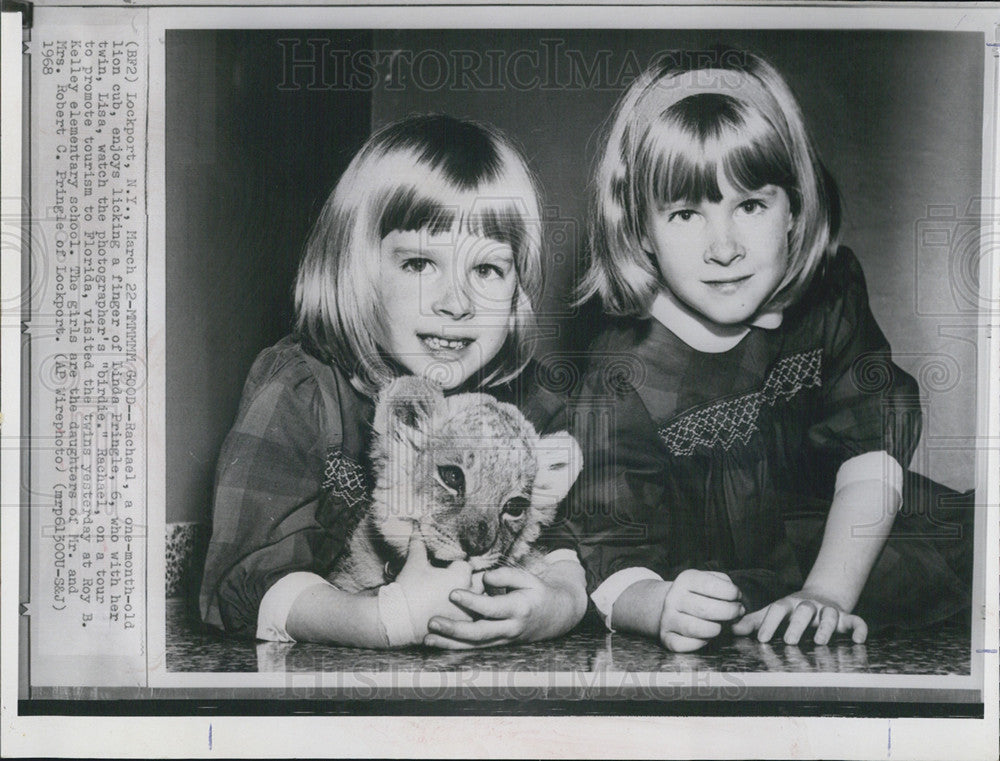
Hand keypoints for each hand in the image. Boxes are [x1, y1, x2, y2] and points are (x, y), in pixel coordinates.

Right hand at [393, 526, 477, 639]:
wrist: (398, 619)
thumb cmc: (408, 588)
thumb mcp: (414, 563)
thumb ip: (419, 543)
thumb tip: (417, 527)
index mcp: (461, 575)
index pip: (467, 565)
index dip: (459, 565)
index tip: (453, 567)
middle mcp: (469, 593)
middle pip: (481, 583)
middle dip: (473, 581)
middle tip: (460, 582)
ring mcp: (468, 613)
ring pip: (482, 604)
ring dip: (476, 600)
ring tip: (467, 599)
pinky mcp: (463, 629)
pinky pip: (475, 622)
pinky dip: (472, 617)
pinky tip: (464, 616)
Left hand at [423, 563, 582, 649]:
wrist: (555, 617)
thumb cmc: (537, 592)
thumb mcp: (528, 578)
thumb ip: (506, 575)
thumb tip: (484, 578)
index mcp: (519, 609)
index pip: (492, 607)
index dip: (472, 601)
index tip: (452, 592)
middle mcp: (510, 629)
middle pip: (480, 633)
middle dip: (454, 630)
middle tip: (432, 622)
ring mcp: (503, 640)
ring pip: (474, 646)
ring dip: (450, 644)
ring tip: (428, 639)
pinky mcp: (497, 645)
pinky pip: (475, 649)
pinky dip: (455, 648)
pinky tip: (438, 644)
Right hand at [658, 570, 743, 651]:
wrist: (671, 604)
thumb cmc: (700, 594)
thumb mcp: (712, 582)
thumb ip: (729, 591)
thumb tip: (740, 612)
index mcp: (686, 579)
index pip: (711, 585)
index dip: (732, 592)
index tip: (737, 597)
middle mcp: (673, 598)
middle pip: (704, 609)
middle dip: (728, 613)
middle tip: (736, 613)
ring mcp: (667, 618)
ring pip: (694, 628)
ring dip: (715, 630)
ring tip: (721, 626)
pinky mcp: (666, 638)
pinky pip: (683, 645)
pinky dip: (699, 643)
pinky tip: (706, 637)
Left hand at [731, 589, 867, 644]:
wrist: (822, 595)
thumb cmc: (792, 610)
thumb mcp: (774, 612)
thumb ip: (754, 621)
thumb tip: (731, 629)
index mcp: (789, 604)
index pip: (777, 610)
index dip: (769, 623)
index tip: (762, 639)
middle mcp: (809, 606)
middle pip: (803, 610)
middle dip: (797, 625)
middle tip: (789, 641)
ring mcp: (829, 611)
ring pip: (829, 616)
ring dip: (825, 628)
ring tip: (820, 642)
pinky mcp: (846, 618)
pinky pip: (856, 621)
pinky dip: (859, 629)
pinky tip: (858, 640)